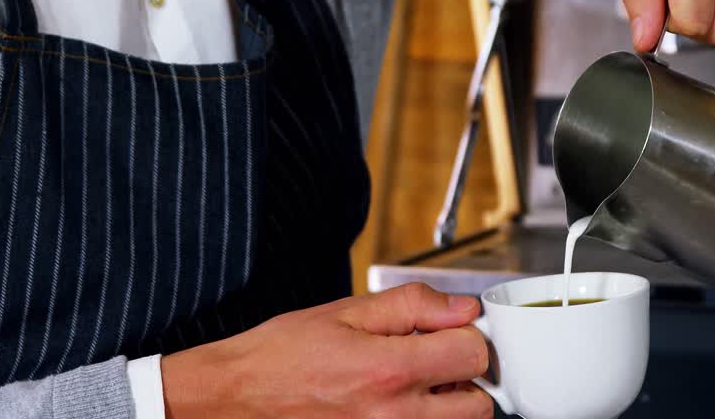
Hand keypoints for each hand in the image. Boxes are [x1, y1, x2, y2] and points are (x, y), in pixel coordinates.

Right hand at [162, 283, 491, 418]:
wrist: (236, 398)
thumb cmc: (282, 355)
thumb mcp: (346, 312)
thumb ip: (413, 306)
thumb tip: (463, 309)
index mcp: (388, 371)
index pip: (473, 354)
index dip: (468, 334)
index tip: (452, 331)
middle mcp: (395, 416)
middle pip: (479, 405)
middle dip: (465, 378)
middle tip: (438, 360)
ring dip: (447, 406)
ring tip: (414, 384)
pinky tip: (396, 404)